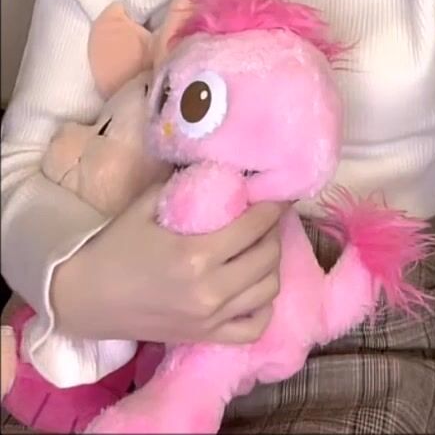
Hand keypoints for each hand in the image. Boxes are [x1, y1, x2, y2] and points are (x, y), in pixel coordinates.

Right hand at [50, 182, 286, 344]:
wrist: (83, 298)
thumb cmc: (113, 248)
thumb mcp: (145, 206)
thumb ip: (183, 186)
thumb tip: (214, 168)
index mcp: (196, 255)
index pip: (253, 227)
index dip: (272, 208)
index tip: (278, 195)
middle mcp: (210, 290)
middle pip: (267, 258)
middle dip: (273, 232)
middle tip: (267, 217)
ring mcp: (210, 319)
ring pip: (268, 291)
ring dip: (272, 265)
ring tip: (262, 246)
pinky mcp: (205, 337)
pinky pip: (253, 328)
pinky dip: (264, 307)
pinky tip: (256, 287)